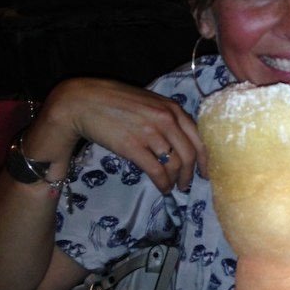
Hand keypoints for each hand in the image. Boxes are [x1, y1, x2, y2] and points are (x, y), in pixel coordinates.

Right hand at [36, 78, 207, 192]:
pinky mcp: (133, 146)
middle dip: (190, 174)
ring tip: (172, 187)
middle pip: (189, 154)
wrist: (83, 102)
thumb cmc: (115, 101)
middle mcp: (166, 120)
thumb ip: (167, 118)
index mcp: (172, 109)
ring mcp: (150, 133)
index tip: (206, 172)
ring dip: (175, 180)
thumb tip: (181, 140)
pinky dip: (162, 183)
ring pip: (175, 164)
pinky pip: (156, 170)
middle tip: (186, 184)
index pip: (199, 137)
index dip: (205, 159)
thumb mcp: (149, 103)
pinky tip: (161, 188)